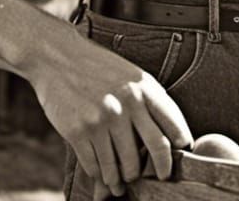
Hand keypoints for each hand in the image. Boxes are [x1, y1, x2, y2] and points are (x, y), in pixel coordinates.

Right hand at [32, 32, 191, 197]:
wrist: (58, 56)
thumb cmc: (99, 68)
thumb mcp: (131, 75)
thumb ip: (150, 101)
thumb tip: (169, 138)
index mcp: (144, 87)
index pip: (173, 126)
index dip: (180, 149)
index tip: (177, 160)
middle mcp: (127, 103)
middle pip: (155, 150)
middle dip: (159, 171)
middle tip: (157, 179)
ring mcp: (103, 118)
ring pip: (123, 166)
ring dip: (123, 179)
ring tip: (122, 182)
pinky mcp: (78, 131)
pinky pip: (96, 167)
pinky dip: (100, 175)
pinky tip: (101, 174)